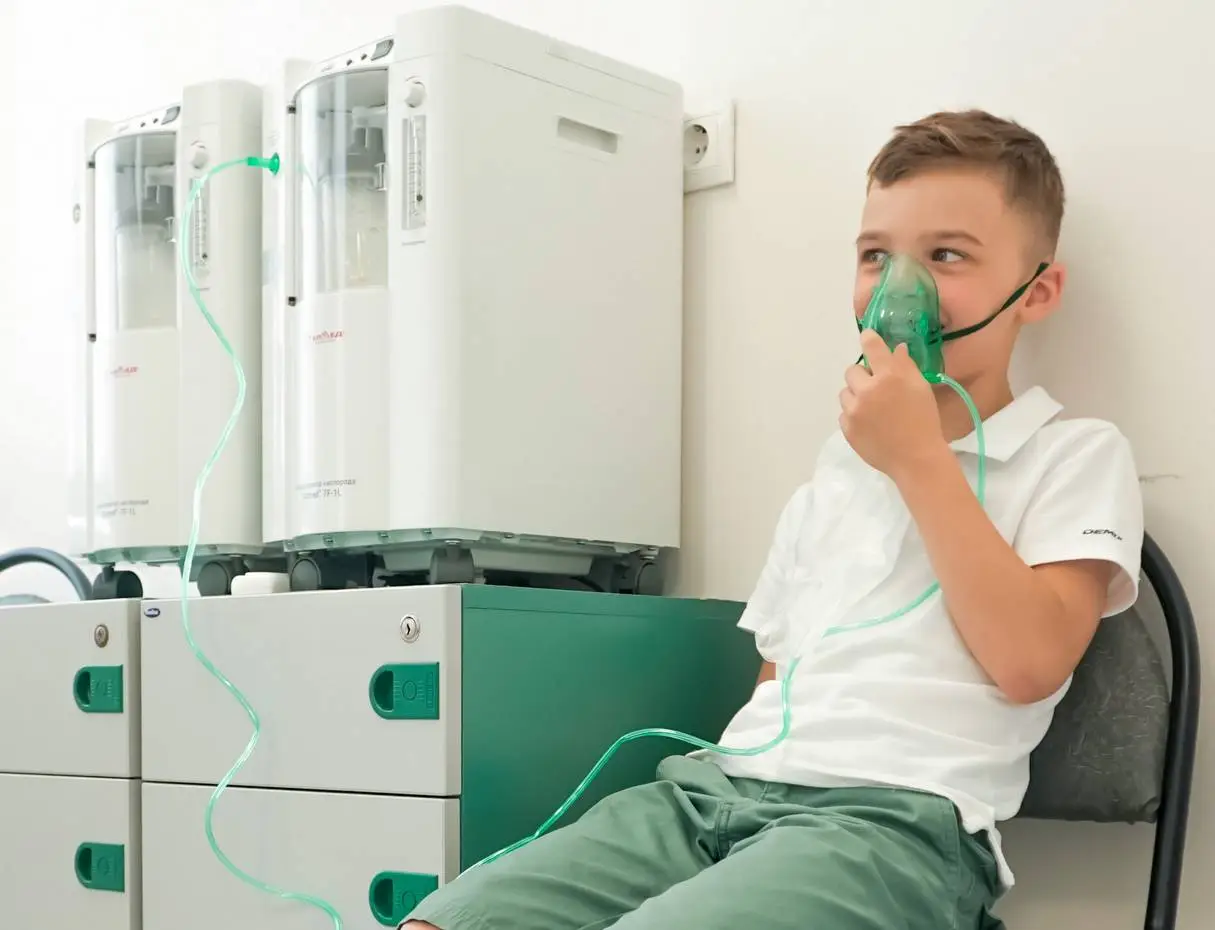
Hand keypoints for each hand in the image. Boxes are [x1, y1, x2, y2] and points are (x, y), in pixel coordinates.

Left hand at [839, 330, 948, 480]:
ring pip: (845, 393)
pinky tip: (871, 424)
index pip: (871, 346)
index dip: (869, 338)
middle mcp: (867, 391)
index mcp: (889, 377)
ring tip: (874, 409)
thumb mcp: (921, 387)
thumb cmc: (924, 421)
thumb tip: (894, 349)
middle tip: (877, 388)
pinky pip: (844, 413)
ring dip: (856, 396)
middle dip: (863, 376)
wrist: (916, 458)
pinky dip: (854, 415)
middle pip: (852, 371)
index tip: (868, 338)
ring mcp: (853, 411)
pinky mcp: (847, 429)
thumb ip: (905, 365)